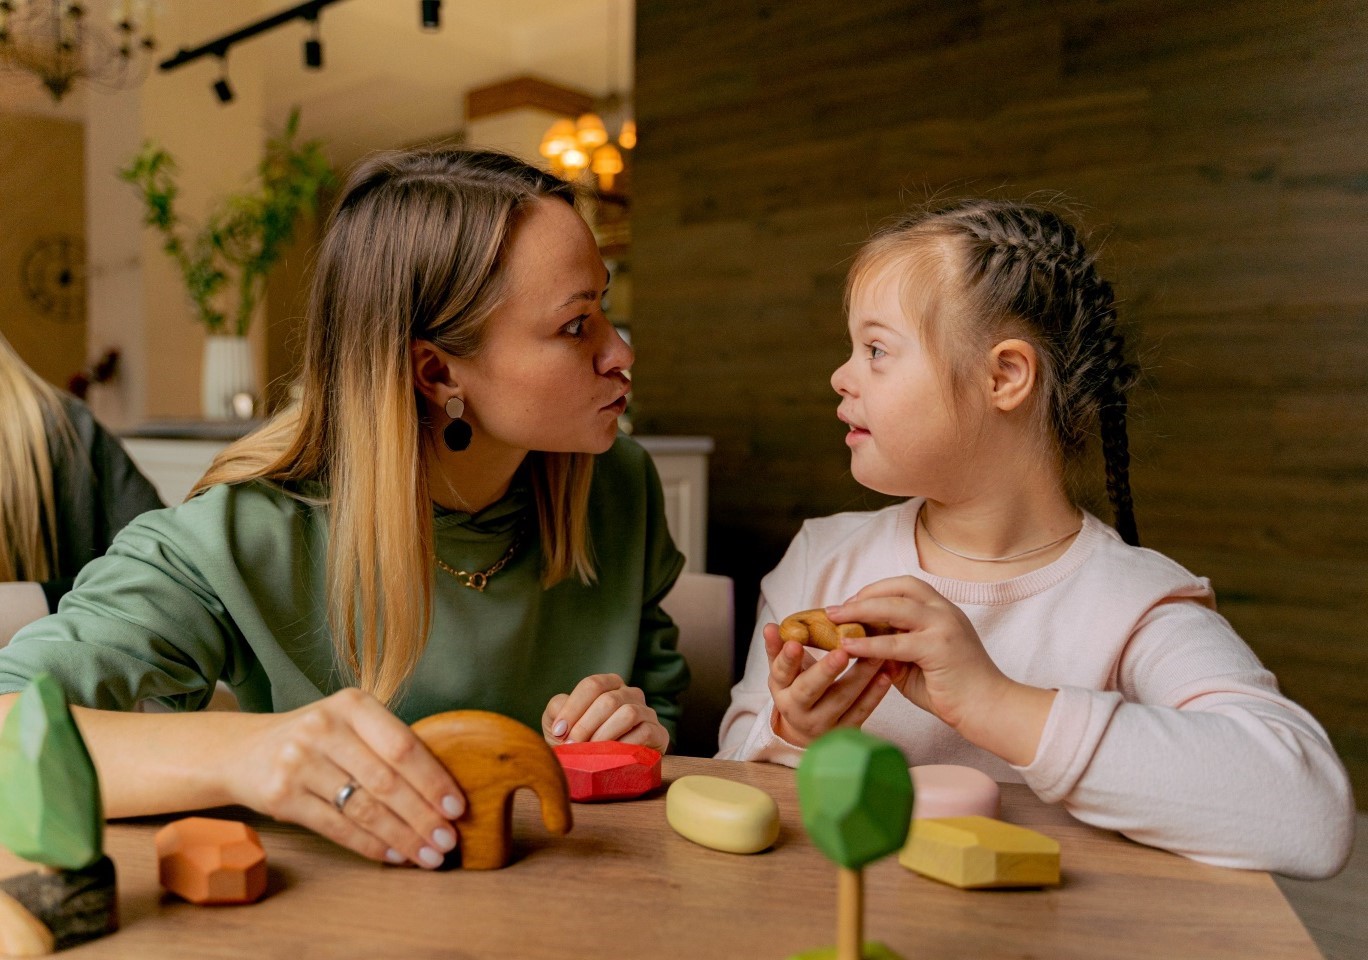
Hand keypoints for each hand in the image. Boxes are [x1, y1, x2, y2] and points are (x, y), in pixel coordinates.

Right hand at [225, 688, 464, 868]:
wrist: (242, 750)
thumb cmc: (315, 739)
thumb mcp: (349, 723)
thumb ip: (388, 744)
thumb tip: (443, 790)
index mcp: (352, 704)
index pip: (403, 745)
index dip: (434, 779)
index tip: (457, 807)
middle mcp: (324, 728)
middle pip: (387, 781)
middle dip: (423, 816)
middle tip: (448, 841)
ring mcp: (299, 762)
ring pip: (364, 808)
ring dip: (402, 837)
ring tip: (427, 855)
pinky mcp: (282, 797)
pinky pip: (337, 827)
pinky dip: (370, 845)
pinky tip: (393, 854)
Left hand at [543, 674, 669, 751]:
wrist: (602, 767)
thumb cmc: (580, 741)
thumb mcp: (561, 723)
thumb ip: (557, 710)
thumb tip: (562, 715)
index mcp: (609, 685)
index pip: (593, 685)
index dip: (573, 708)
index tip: (559, 731)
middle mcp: (630, 693)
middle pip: (608, 700)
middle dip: (585, 725)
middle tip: (572, 746)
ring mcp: (647, 712)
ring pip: (628, 713)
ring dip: (604, 735)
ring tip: (590, 752)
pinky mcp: (659, 733)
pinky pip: (645, 732)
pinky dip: (624, 745)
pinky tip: (610, 757)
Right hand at [763, 622, 891, 746]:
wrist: (807, 731)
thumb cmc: (797, 688)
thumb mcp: (783, 672)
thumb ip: (778, 648)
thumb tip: (770, 626)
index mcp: (781, 690)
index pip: (781, 672)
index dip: (787, 659)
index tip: (795, 643)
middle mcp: (798, 710)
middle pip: (810, 690)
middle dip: (826, 671)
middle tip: (842, 651)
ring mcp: (823, 724)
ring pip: (841, 699)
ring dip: (861, 676)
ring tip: (876, 654)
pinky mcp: (845, 731)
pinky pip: (861, 711)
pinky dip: (875, 694)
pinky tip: (886, 675)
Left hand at [830, 576, 1054, 764]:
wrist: (989, 708)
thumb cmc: (953, 689)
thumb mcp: (916, 664)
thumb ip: (892, 650)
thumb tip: (859, 644)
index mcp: (942, 610)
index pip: (905, 586)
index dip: (875, 590)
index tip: (851, 603)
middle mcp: (944, 611)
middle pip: (899, 588)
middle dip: (862, 596)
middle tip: (835, 610)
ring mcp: (944, 626)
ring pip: (895, 607)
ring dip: (860, 611)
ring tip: (834, 620)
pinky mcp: (939, 648)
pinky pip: (896, 642)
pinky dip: (869, 643)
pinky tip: (848, 647)